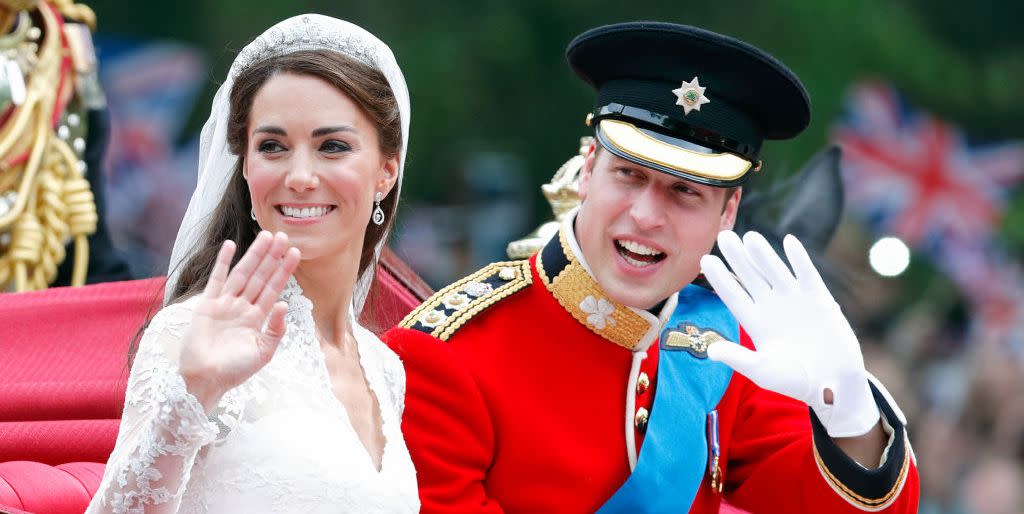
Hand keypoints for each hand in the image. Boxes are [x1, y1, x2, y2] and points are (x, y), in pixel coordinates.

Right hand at [179, 231, 300, 411]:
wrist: (205, 380)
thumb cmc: (234, 371)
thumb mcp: (263, 352)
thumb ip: (276, 329)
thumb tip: (284, 304)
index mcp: (257, 318)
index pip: (274, 288)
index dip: (284, 271)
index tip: (295, 252)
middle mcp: (242, 307)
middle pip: (260, 276)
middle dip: (272, 257)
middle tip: (283, 236)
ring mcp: (225, 304)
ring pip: (243, 274)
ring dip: (254, 255)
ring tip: (266, 236)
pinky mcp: (207, 305)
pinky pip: (217, 279)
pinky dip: (223, 262)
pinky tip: (231, 245)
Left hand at [700, 231, 878, 437]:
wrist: (834, 385)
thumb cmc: (796, 382)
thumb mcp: (763, 371)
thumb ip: (739, 359)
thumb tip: (711, 351)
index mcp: (755, 322)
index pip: (733, 295)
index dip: (720, 278)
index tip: (705, 260)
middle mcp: (771, 307)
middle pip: (750, 276)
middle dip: (737, 257)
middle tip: (723, 235)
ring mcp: (794, 301)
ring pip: (774, 271)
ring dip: (763, 254)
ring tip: (749, 236)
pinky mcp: (819, 299)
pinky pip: (807, 274)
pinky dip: (799, 259)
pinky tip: (789, 241)